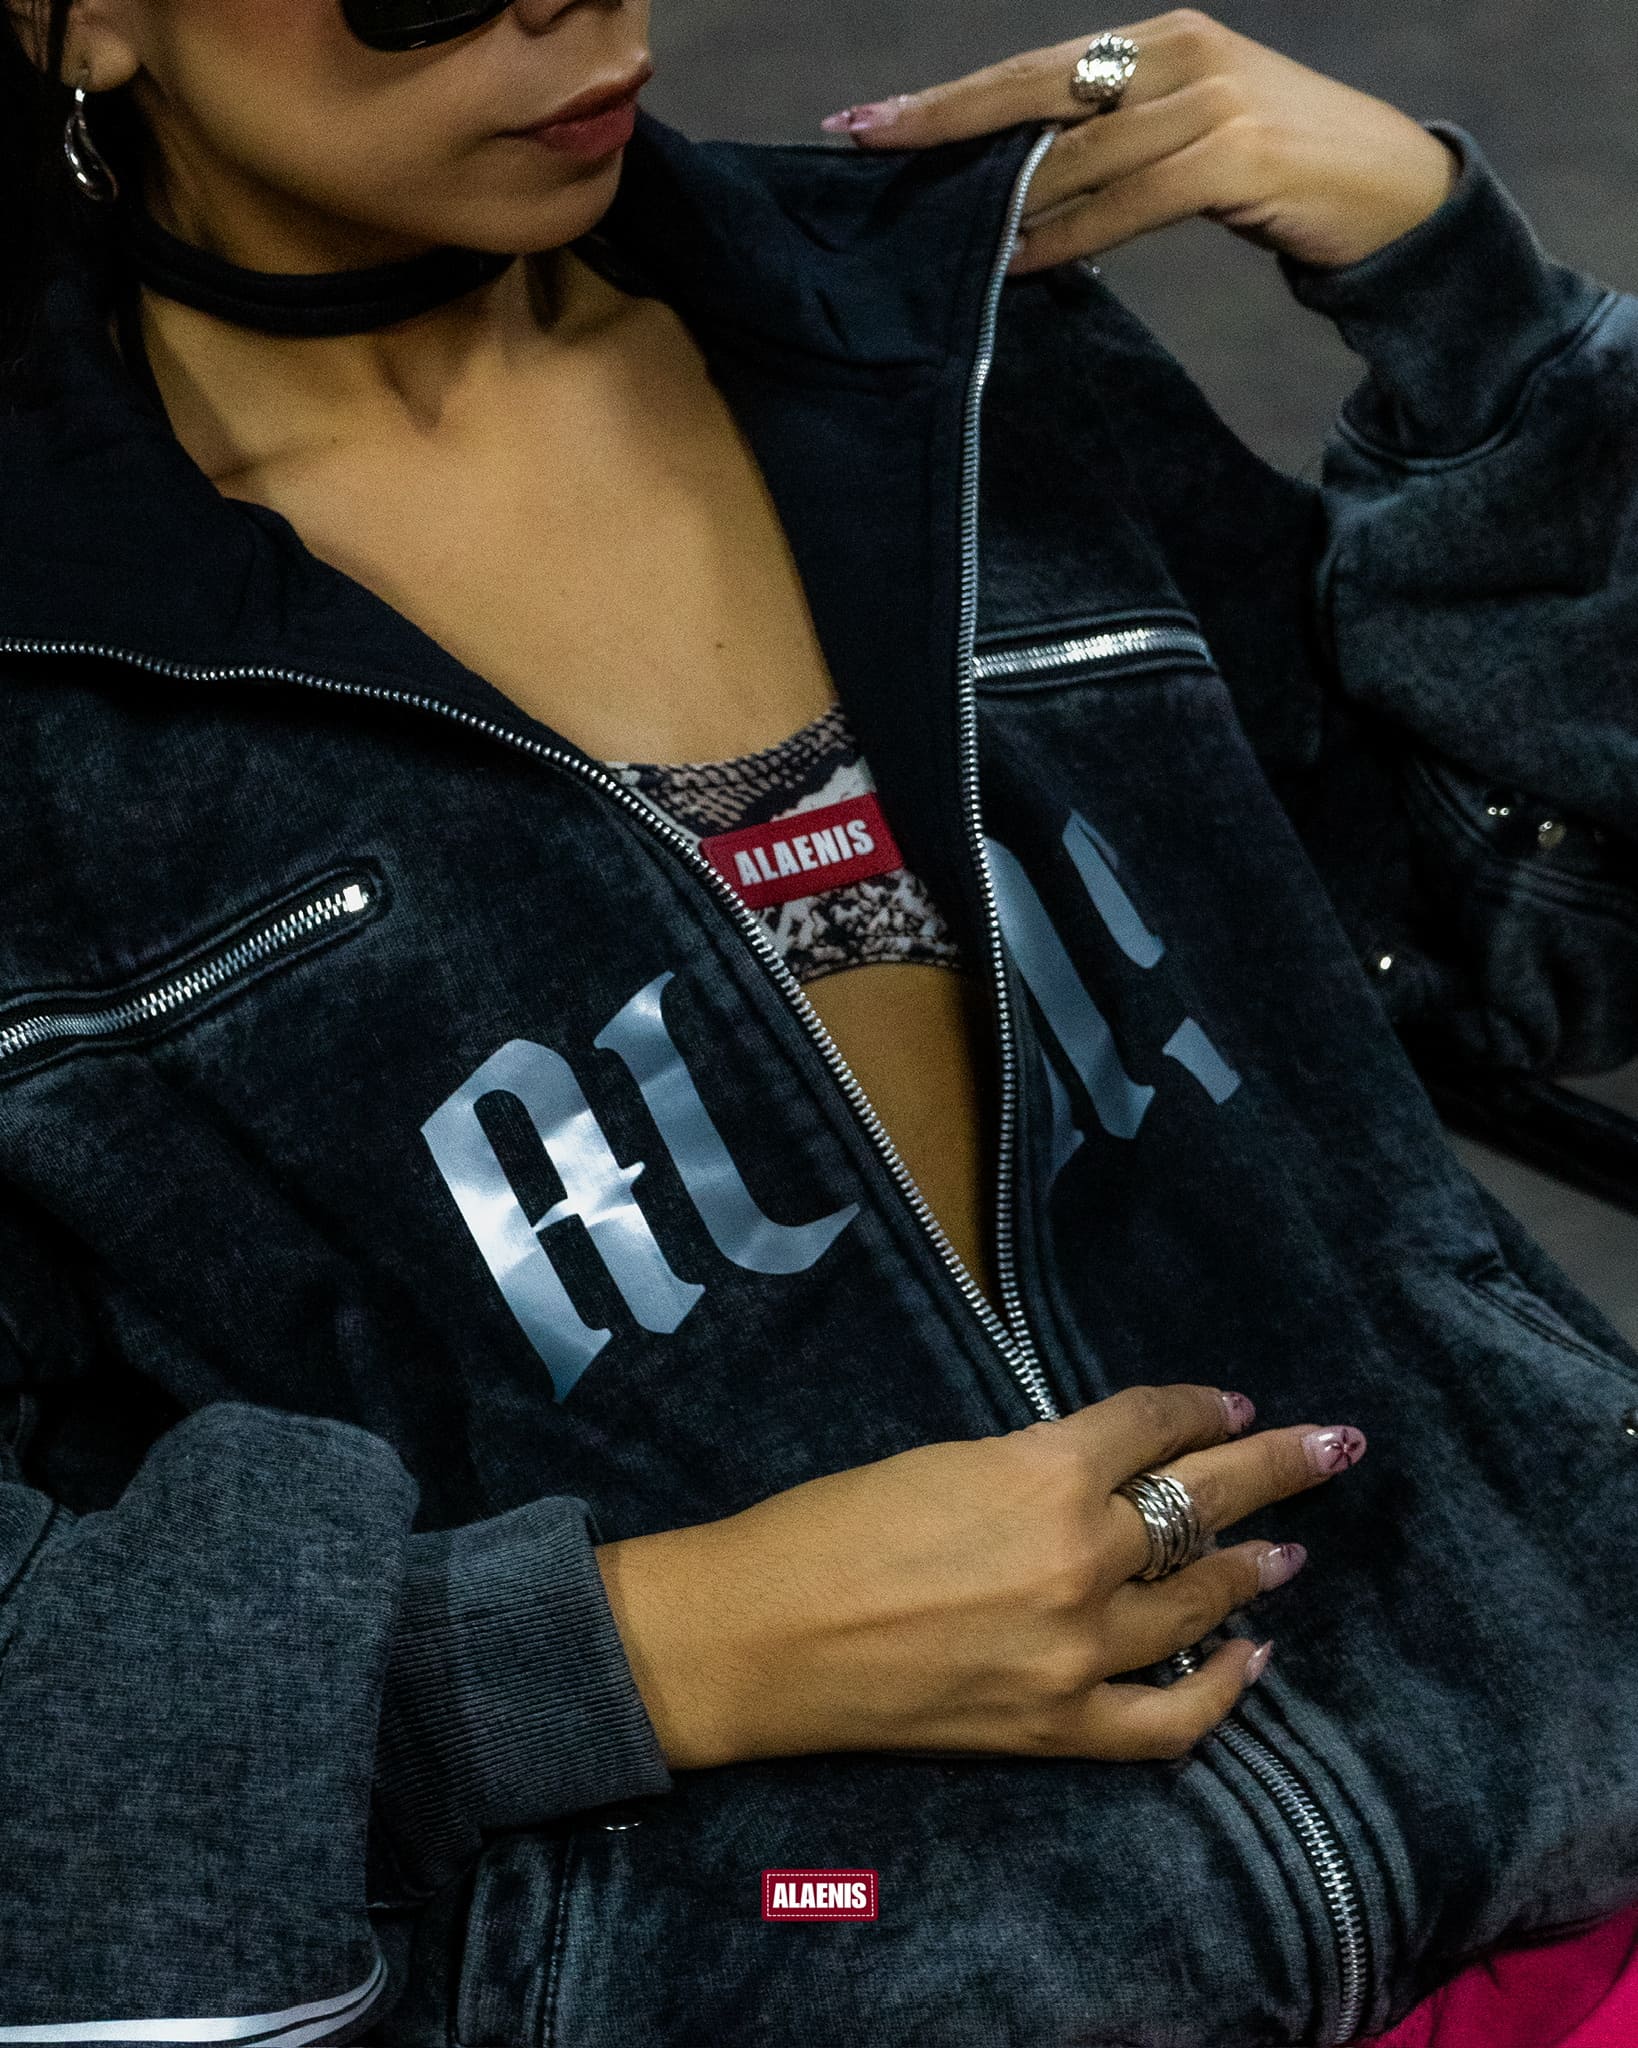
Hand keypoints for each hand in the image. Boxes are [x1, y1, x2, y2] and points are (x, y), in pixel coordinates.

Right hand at [594, 1384, 1365, 1768]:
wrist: (758, 1638)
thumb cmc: (825, 1528)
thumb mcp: (941, 1461)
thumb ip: (1033, 1469)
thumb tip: (1099, 1479)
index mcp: (1042, 1473)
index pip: (1151, 1427)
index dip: (1198, 1409)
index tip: (1231, 1405)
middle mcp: (1081, 1558)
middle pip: (1205, 1501)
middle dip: (1279, 1465)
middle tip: (1337, 1444)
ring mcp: (1078, 1651)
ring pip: (1199, 1601)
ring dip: (1251, 1568)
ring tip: (1287, 1549)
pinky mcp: (1057, 1728)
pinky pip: (1170, 1715)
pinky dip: (1221, 1685)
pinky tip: (1253, 1657)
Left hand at [819, 10, 1458, 274]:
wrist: (1396, 194)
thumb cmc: (1284, 173)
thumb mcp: (1193, 136)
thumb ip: (1116, 143)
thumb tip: (1021, 186)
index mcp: (1163, 38)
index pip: (1034, 66)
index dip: (949, 96)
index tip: (868, 118)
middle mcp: (1182, 54)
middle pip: (1035, 91)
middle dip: (942, 121)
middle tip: (859, 140)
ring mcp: (1212, 101)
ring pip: (1072, 156)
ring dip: (994, 198)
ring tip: (926, 226)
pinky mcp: (1237, 156)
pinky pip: (1123, 206)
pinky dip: (1062, 238)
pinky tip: (1010, 262)